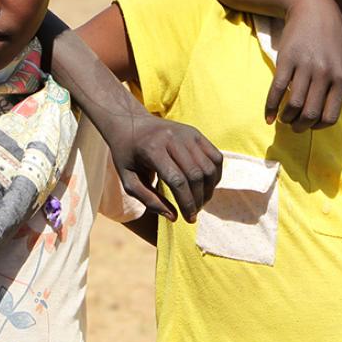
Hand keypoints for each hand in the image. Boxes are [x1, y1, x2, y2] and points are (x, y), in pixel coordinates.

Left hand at [100, 111, 222, 223]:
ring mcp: (187, 133)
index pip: (177, 181)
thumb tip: (173, 216)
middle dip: (198, 199)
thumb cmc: (127, 154)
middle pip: (195, 175)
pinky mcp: (196, 133)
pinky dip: (215, 175)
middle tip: (194, 213)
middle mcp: (173, 138)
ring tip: (200, 201)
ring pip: (209, 167)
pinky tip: (206, 186)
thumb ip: (148, 200)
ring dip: (209, 189)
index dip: (186, 203)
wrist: (130, 122)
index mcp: (153, 149)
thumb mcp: (128, 180)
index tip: (188, 219)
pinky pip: (215, 157)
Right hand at [268, 0, 341, 130]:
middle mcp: (324, 74)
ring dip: (286, 118)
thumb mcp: (341, 61)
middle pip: (310, 114)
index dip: (318, 126)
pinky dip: (271, 107)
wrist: (314, 8)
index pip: (330, 116)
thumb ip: (336, 86)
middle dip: (300, 126)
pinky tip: (268, 116)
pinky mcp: (286, 60)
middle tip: (295, 126)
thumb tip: (323, 114)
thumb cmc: (330, 38)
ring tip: (284, 119)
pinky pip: (276, 90)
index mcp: (341, 77)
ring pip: (294, 105)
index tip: (311, 125)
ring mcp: (305, 66)